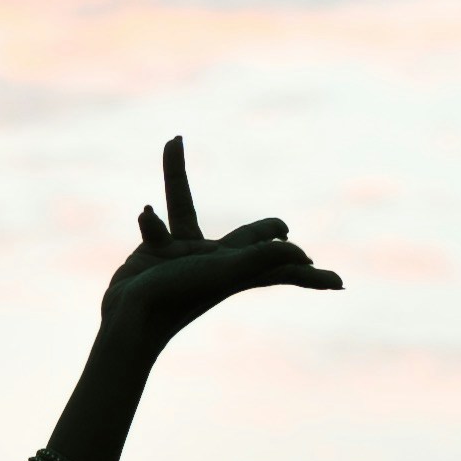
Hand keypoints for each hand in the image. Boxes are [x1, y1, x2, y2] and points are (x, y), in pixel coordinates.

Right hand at [98, 132, 339, 351]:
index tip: (332, 281)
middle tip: (283, 231)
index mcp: (238, 268)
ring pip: (184, 209)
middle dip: (265, 233)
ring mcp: (183, 256)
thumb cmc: (178, 296)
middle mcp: (215, 261)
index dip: (304, 271)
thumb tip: (302, 254)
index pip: (281, 266)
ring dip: (177, 176)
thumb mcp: (224, 273)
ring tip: (173, 142)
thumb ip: (261, 259)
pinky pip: (155, 224)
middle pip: (248, 239)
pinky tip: (146, 214)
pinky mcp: (154, 252)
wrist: (127, 319)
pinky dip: (149, 217)